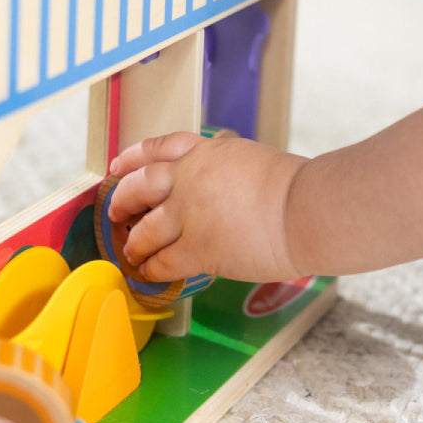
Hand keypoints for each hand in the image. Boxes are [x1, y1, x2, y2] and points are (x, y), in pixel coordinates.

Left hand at [107, 132, 308, 283]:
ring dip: (134, 243)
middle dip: (122, 202)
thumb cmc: (293, 188)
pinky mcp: (198, 248)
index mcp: (204, 151)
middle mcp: (188, 178)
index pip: (157, 148)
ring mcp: (188, 213)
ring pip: (143, 230)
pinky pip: (161, 262)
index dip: (132, 159)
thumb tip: (213, 181)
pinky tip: (146, 273)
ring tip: (131, 251)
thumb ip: (221, 167)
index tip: (118, 168)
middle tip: (117, 214)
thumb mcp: (248, 159)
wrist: (306, 210)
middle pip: (137, 187)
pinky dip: (149, 269)